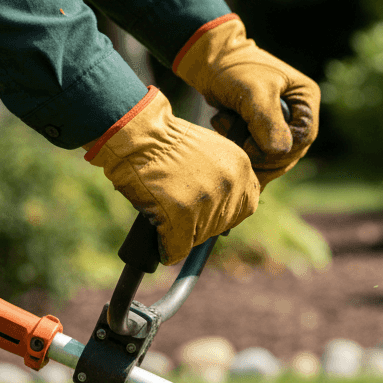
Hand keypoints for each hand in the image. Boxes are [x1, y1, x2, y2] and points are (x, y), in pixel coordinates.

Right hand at [84, 87, 259, 264]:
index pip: (246, 205)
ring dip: (185, 234)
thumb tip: (221, 207)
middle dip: (205, 223)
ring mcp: (208, 202)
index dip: (228, 212)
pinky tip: (163, 246)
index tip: (211, 210)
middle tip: (183, 213)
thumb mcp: (209, 151)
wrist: (137, 134)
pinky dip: (169, 249)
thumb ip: (222, 176)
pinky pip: (179, 246)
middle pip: (224, 223)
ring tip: (166, 216)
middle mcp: (230, 185)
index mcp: (240, 167)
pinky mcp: (183, 216)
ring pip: (202, 235)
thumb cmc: (165, 141)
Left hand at [174, 14, 319, 188]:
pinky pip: (261, 157)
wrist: (207, 59)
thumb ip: (268, 121)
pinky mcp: (266, 132)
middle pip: (290, 152)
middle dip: (260, 151)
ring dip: (247, 150)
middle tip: (232, 134)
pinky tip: (224, 130)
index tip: (250, 145)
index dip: (280, 149)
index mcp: (306, 99)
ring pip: (275, 158)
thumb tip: (280, 151)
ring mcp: (283, 125)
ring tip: (224, 124)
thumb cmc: (232, 68)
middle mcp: (299, 114)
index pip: (303, 137)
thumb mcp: (252, 91)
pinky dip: (242, 150)